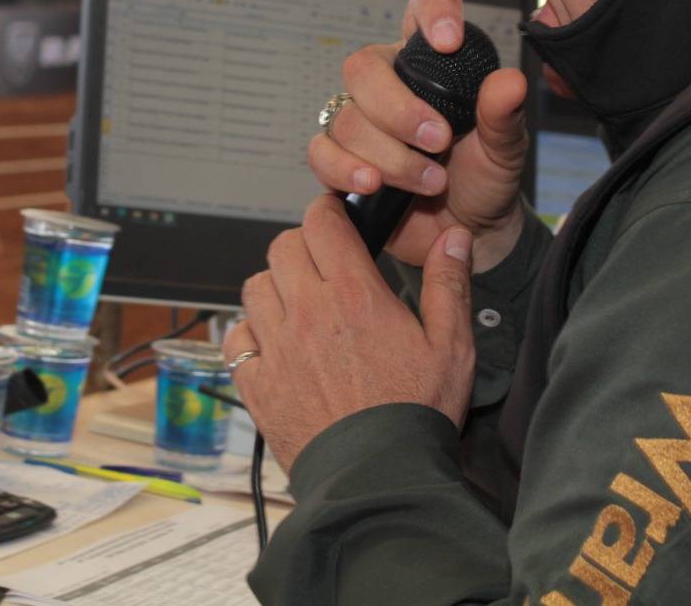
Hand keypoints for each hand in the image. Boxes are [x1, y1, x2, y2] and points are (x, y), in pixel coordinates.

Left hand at [223, 194, 475, 471]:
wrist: (380, 478)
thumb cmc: (417, 412)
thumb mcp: (452, 346)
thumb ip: (448, 285)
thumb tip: (453, 239)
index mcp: (355, 295)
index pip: (322, 222)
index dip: (328, 212)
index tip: (336, 219)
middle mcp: (308, 312)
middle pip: (281, 247)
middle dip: (301, 246)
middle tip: (322, 265)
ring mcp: (276, 347)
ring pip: (255, 287)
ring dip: (274, 287)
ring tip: (298, 305)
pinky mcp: (257, 383)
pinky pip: (237, 338)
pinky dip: (250, 335)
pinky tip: (275, 347)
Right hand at [308, 0, 528, 272]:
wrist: (468, 233)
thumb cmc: (486, 179)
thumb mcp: (505, 149)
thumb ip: (503, 115)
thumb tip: (510, 81)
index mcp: (431, 62)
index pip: (423, 3)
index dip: (431, 7)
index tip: (448, 40)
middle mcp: (389, 83)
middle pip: (363, 67)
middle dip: (399, 109)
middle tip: (439, 142)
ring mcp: (360, 122)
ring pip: (347, 118)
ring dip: (391, 155)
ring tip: (432, 183)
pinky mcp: (339, 161)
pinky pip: (322, 152)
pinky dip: (346, 169)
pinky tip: (375, 184)